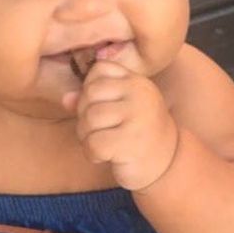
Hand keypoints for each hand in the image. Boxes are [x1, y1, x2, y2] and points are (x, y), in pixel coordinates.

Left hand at [62, 60, 178, 191]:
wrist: (167, 163)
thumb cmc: (137, 133)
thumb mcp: (118, 110)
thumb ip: (91, 100)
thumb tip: (65, 99)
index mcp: (136, 81)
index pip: (99, 69)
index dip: (90, 89)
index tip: (101, 107)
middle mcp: (139, 94)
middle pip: (90, 94)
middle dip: (84, 115)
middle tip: (97, 131)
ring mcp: (137, 117)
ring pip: (90, 118)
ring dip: (86, 136)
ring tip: (100, 143)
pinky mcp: (132, 142)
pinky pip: (94, 143)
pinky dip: (92, 153)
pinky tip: (105, 156)